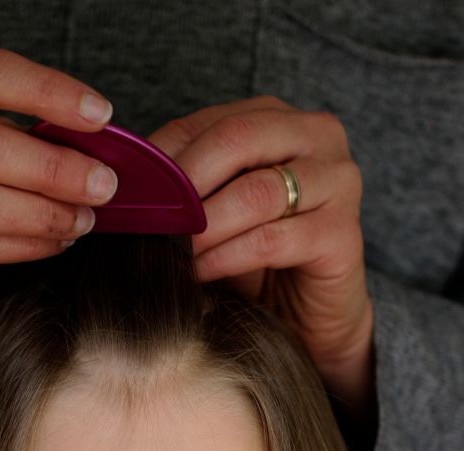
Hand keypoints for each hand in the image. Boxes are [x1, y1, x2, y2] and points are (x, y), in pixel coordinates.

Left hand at [148, 98, 375, 427]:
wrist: (308, 318)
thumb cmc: (254, 262)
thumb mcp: (212, 214)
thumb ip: (180, 188)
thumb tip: (120, 184)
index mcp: (280, 119)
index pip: (210, 121)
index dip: (162, 156)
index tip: (124, 193)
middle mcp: (318, 137)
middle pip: (238, 139)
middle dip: (184, 183)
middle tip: (148, 221)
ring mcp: (338, 183)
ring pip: (256, 192)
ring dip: (204, 227)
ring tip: (171, 253)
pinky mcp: (343, 234)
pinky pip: (274, 239)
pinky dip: (229, 257)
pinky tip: (202, 273)